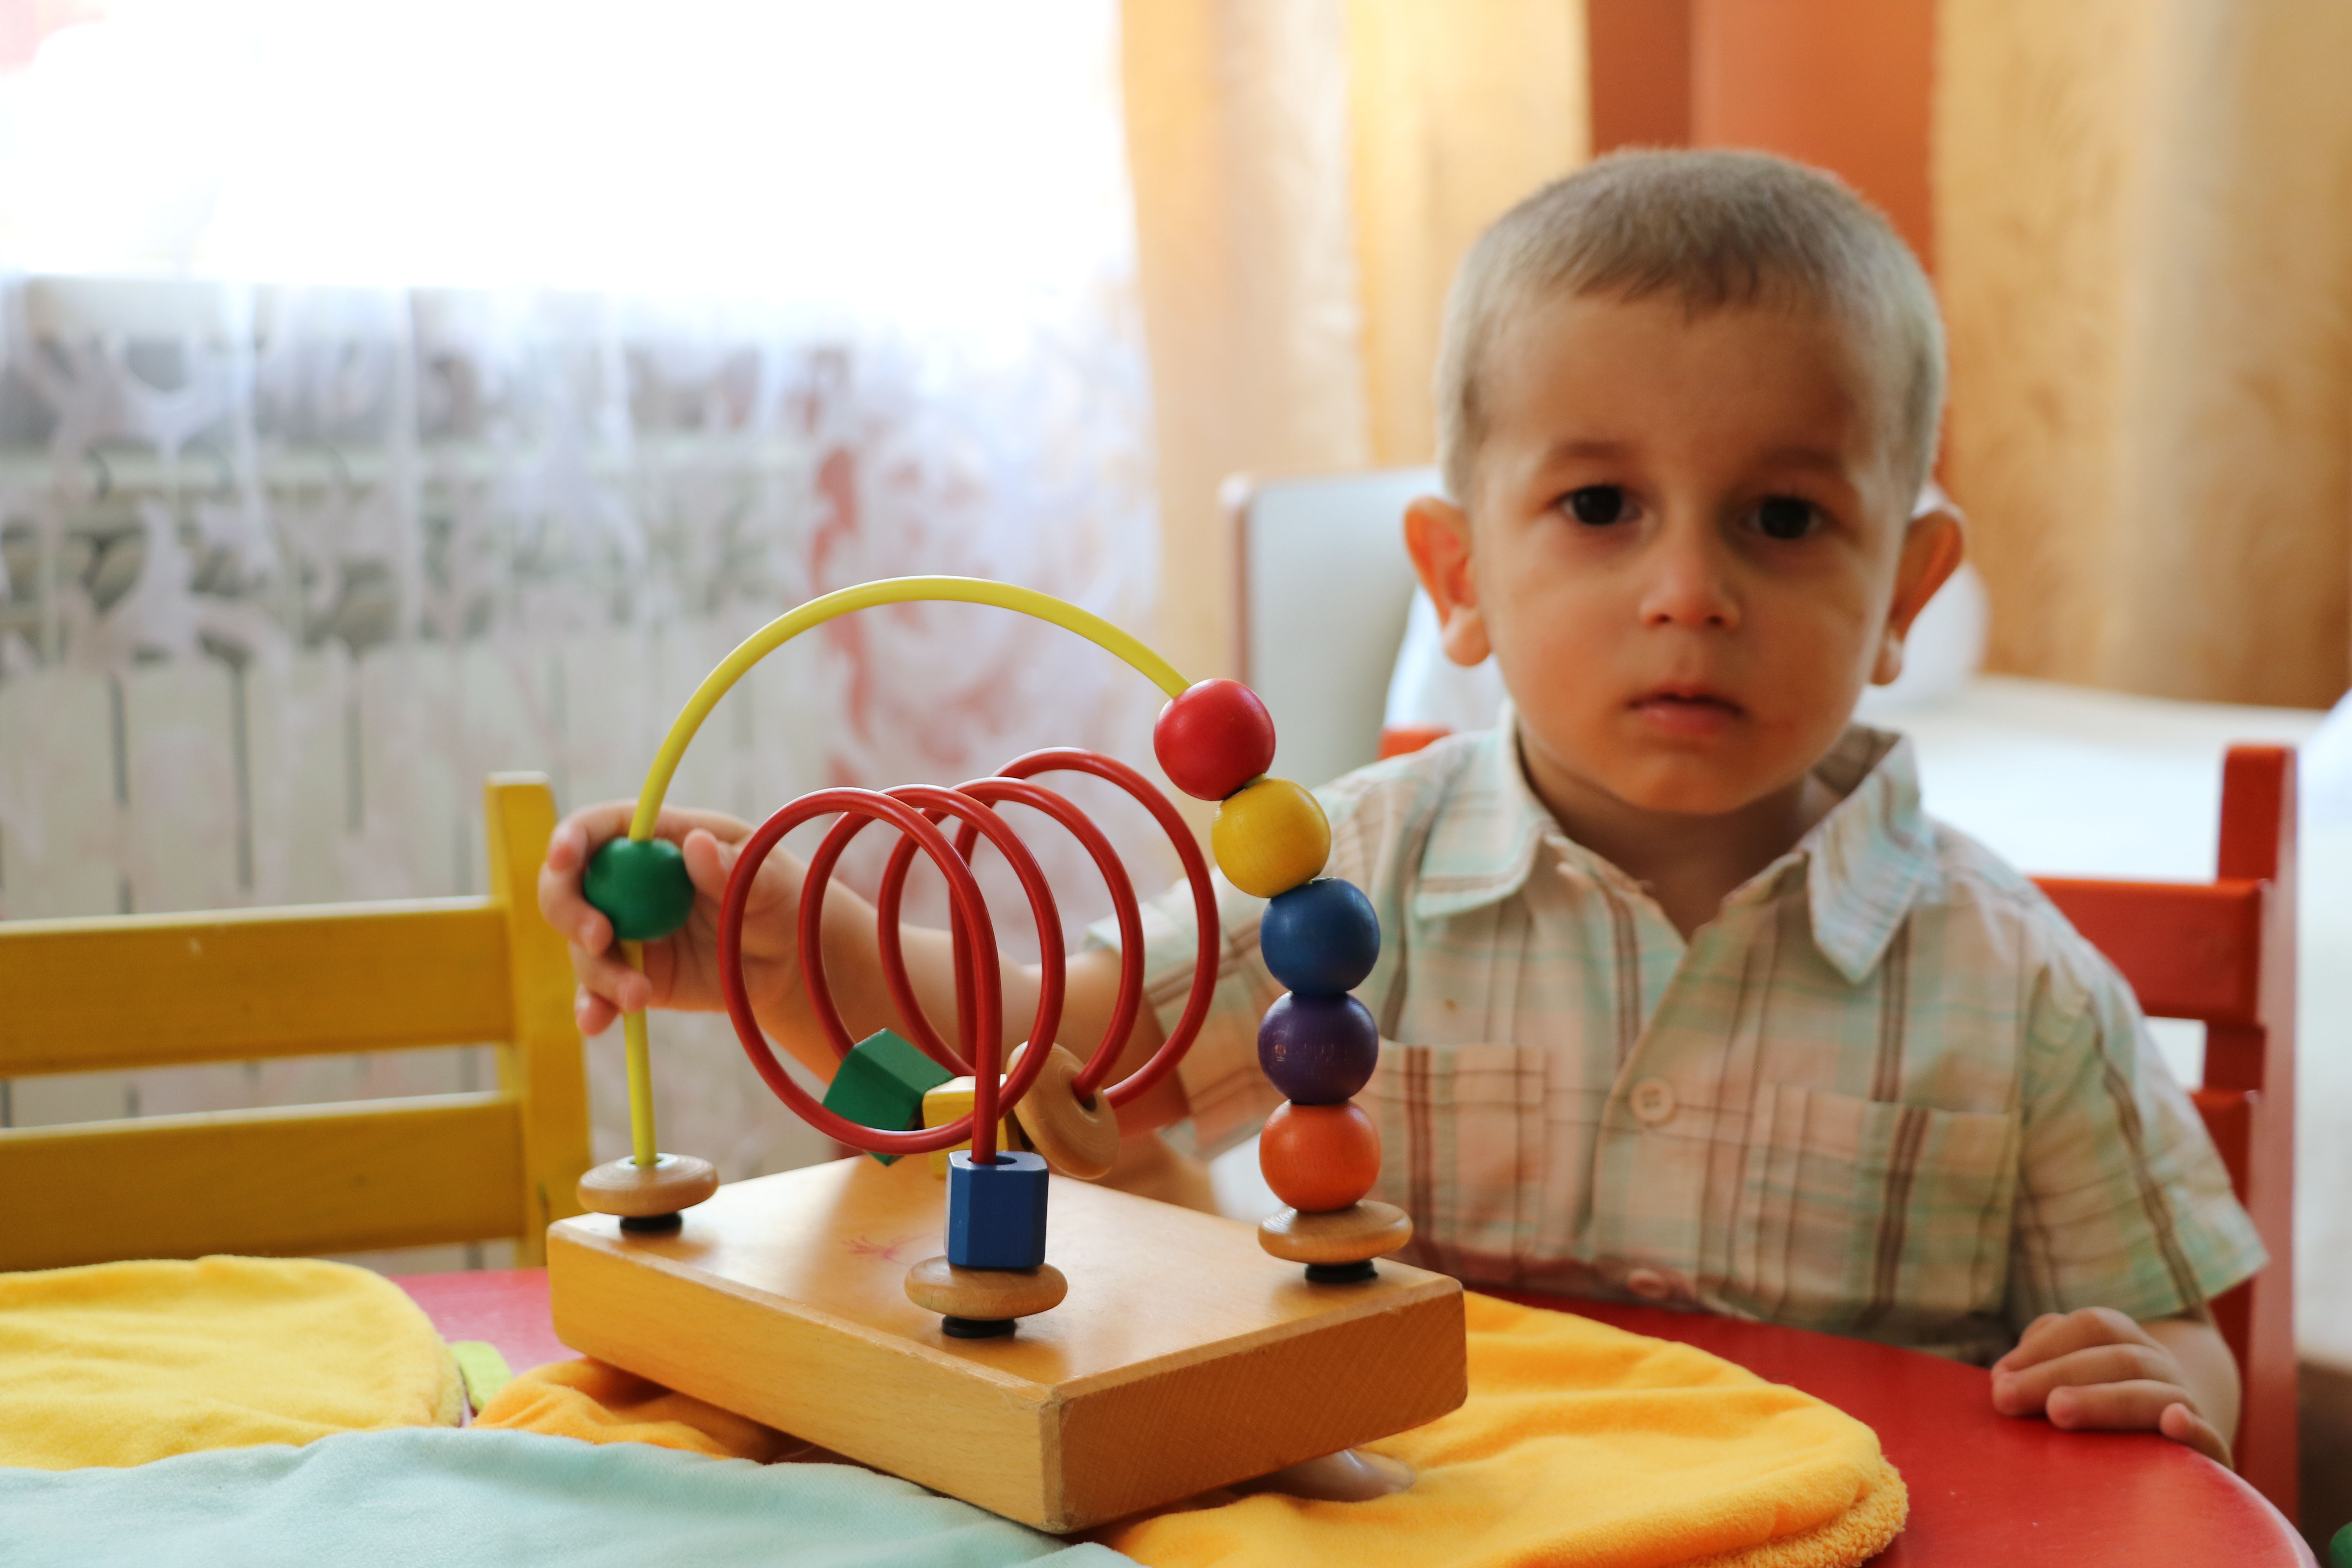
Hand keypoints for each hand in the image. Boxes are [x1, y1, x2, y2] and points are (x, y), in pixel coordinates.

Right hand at [536, 801, 804, 1036]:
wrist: (785, 957)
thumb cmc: (774, 896)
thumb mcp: (768, 879)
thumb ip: (732, 867)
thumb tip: (696, 844)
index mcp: (656, 841)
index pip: (598, 828)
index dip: (571, 838)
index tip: (564, 858)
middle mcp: (626, 883)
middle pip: (568, 887)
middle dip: (569, 910)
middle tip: (599, 938)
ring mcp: (624, 932)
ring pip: (582, 948)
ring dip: (599, 973)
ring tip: (639, 994)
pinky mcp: (630, 975)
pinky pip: (599, 991)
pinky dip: (594, 1006)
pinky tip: (597, 1021)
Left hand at [1990, 1307, 2233, 1465]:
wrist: (2173, 1441)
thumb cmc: (2100, 1405)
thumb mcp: (2071, 1376)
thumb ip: (2042, 1364)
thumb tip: (2003, 1378)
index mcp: (2129, 1342)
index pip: (2092, 1326)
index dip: (2043, 1346)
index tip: (1997, 1378)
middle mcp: (2163, 1367)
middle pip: (2116, 1358)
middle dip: (2055, 1375)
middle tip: (2006, 1398)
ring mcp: (2189, 1406)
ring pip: (2153, 1394)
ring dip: (2104, 1400)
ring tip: (2058, 1409)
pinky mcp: (2212, 1453)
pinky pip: (2211, 1438)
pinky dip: (2194, 1430)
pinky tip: (2173, 1422)